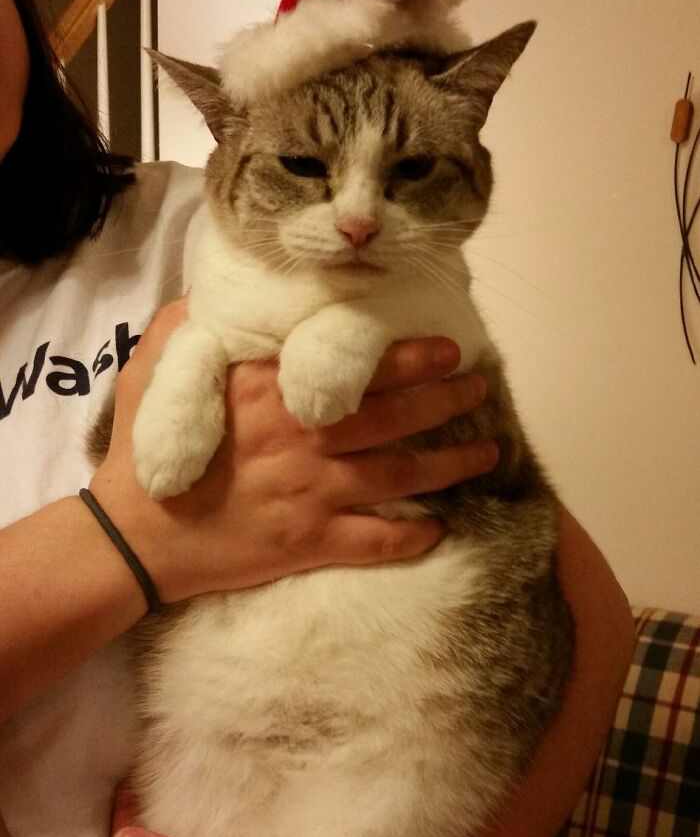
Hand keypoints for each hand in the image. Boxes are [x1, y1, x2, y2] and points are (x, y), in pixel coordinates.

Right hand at [90, 299, 497, 603]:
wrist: (136, 537)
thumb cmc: (144, 453)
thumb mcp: (153, 373)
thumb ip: (187, 327)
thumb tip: (210, 295)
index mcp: (272, 392)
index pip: (354, 366)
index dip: (409, 357)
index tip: (448, 347)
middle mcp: (305, 437)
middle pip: (393, 416)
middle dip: (445, 399)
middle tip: (480, 387)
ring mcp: (313, 492)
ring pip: (400, 475)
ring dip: (450, 464)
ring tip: (488, 452)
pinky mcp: (311, 542)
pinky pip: (377, 540)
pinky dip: (414, 537)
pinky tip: (444, 531)